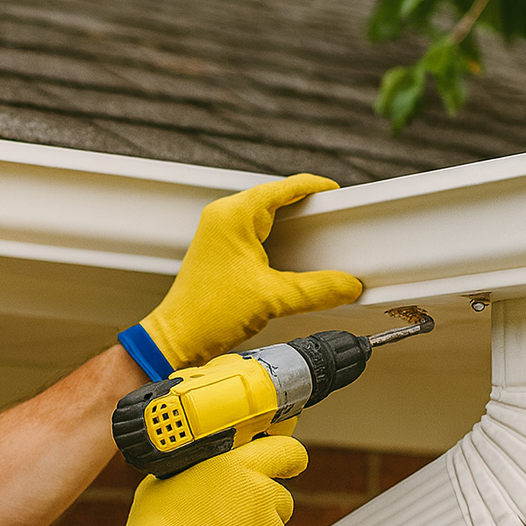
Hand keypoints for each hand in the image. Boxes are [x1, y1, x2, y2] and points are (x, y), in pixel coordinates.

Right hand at [71, 435, 307, 525]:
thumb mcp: (167, 481)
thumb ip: (200, 471)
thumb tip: (206, 473)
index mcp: (234, 467)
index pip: (284, 450)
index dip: (288, 458)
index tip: (289, 464)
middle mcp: (259, 495)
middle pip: (280, 497)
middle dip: (262, 508)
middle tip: (231, 523)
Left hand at [135, 174, 361, 370]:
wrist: (179, 338)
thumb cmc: (207, 314)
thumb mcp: (275, 298)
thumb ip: (318, 289)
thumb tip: (346, 285)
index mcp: (233, 215)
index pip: (285, 187)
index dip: (317, 189)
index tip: (338, 196)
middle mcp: (223, 217)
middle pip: (277, 200)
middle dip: (307, 212)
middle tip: (333, 222)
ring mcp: (219, 233)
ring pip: (267, 218)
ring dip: (292, 229)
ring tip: (317, 240)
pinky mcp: (221, 251)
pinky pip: (257, 235)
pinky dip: (279, 243)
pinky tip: (294, 259)